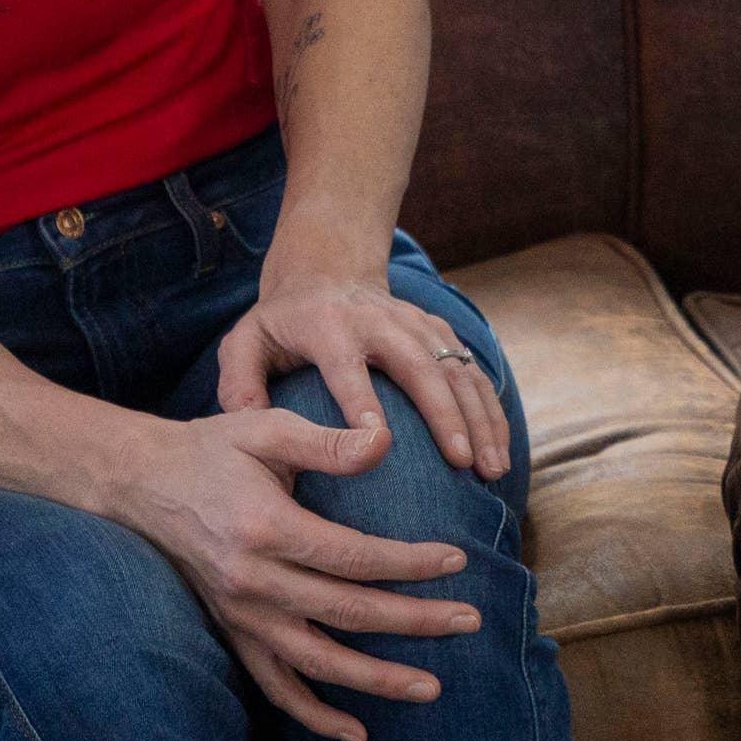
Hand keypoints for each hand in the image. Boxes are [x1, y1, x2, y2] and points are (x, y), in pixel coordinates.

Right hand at [100, 409, 479, 740]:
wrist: (143, 484)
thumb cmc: (214, 449)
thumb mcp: (266, 427)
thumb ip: (327, 441)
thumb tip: (384, 440)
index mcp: (265, 528)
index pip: (353, 557)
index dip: (409, 563)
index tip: (458, 560)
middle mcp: (252, 582)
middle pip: (347, 612)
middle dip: (414, 621)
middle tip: (471, 620)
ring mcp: (240, 616)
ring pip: (317, 662)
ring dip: (377, 680)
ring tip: (432, 688)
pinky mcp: (233, 634)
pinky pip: (274, 685)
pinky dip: (314, 715)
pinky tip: (358, 733)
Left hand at [215, 267, 510, 481]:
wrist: (328, 270)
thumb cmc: (282, 323)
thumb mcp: (245, 342)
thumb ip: (239, 380)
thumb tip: (246, 423)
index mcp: (329, 327)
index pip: (348, 369)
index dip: (363, 403)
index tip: (378, 443)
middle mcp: (381, 322)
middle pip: (419, 368)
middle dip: (445, 416)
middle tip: (462, 463)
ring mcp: (417, 325)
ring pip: (457, 371)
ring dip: (480, 419)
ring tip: (492, 469)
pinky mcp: (441, 333)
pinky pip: (475, 372)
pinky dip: (492, 410)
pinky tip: (501, 449)